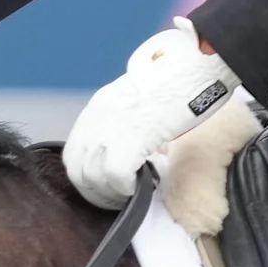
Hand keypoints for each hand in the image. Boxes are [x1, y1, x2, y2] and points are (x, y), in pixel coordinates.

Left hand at [65, 20, 264, 228]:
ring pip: (92, 178)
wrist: (193, 67)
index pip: (74, 152)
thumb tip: (132, 150)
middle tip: (116, 199)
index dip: (86, 176)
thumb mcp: (140, 100)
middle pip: (77, 170)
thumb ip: (127, 122)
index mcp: (98, 107)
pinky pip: (115, 177)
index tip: (105, 186)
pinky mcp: (130, 139)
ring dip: (110, 195)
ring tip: (130, 196)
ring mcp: (111, 129)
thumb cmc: (177, 81)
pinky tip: (140, 188)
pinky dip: (125, 189)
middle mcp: (97, 118)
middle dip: (94, 192)